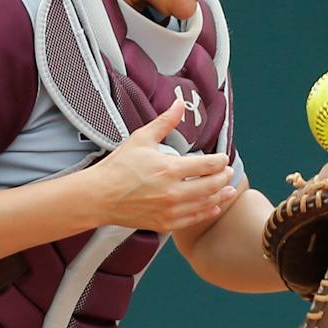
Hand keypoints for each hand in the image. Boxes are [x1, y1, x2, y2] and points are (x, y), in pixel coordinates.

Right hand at [88, 98, 239, 235]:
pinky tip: (213, 206)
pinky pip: (193, 219)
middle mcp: (173, 192)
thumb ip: (165, 122)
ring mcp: (170, 210)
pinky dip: (206, 212)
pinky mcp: (165, 223)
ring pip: (206, 204)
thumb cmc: (117, 168)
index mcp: (169, 169)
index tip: (223, 158)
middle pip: (211, 185)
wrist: (99, 196)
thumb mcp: (142, 138)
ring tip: (229, 189)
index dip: (220, 161)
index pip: (207, 165)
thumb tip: (179, 104)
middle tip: (228, 172)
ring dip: (221, 195)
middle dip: (224, 178)